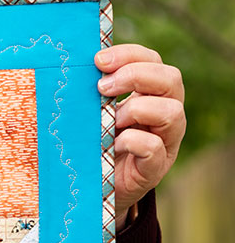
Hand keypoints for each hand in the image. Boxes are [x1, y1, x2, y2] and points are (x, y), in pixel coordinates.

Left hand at [94, 44, 184, 230]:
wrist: (93, 188)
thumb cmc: (92, 143)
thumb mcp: (92, 113)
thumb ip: (91, 92)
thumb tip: (69, 65)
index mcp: (150, 93)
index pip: (152, 60)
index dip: (129, 55)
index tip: (98, 60)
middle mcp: (164, 113)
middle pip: (171, 79)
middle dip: (136, 75)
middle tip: (103, 87)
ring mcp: (164, 141)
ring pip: (172, 112)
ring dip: (138, 109)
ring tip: (111, 120)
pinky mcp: (154, 168)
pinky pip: (155, 148)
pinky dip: (133, 141)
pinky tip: (113, 143)